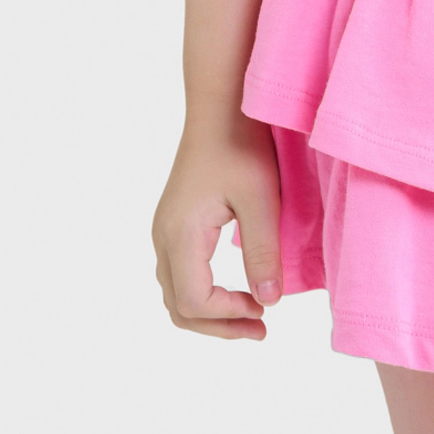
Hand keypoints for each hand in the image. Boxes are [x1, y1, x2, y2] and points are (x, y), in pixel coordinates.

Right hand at [151, 112, 284, 338]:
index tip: (264, 309)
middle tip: (260, 329)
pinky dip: (203, 292)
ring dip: (210, 311)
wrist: (221, 104)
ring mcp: (166, 229)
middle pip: (178, 305)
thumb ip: (263, 252)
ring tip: (251, 313)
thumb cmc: (241, 144)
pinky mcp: (175, 221)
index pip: (194, 300)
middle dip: (218, 325)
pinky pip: (179, 273)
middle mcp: (164, 236)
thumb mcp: (260, 199)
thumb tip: (269, 302)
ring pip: (175, 292)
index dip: (228, 315)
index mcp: (181, 233)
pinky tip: (235, 288)